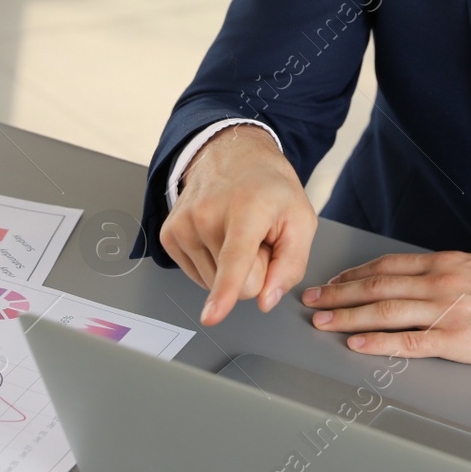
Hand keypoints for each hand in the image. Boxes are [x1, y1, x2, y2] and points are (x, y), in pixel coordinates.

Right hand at [160, 124, 318, 326]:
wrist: (232, 156)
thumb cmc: (269, 188)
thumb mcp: (301, 220)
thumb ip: (291, 265)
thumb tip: (265, 301)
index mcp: (247, 208)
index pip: (235, 259)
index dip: (224, 292)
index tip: (211, 316)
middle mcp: (207, 214)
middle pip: (235, 284)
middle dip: (253, 270)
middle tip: (257, 238)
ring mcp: (183, 224)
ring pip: (213, 284)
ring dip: (231, 267)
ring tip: (237, 233)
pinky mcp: (169, 235)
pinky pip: (197, 276)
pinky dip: (212, 263)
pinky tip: (218, 236)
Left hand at [301, 252, 470, 366]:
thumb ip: (445, 272)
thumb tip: (415, 279)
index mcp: (444, 263)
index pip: (386, 266)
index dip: (353, 274)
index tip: (332, 280)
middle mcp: (439, 282)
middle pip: (376, 287)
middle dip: (338, 293)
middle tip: (312, 299)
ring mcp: (446, 311)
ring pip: (384, 312)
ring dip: (347, 316)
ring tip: (322, 321)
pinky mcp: (455, 341)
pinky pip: (408, 343)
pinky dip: (378, 343)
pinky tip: (356, 343)